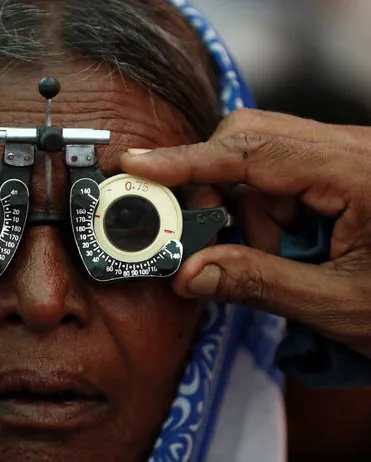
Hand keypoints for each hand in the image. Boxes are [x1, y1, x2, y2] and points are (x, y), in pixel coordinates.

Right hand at [121, 108, 370, 356]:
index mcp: (359, 172)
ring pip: (259, 161)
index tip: (138, 166)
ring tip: (283, 260)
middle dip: (218, 191)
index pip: (252, 151)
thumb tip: (187, 274)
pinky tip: (292, 248)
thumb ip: (256, 284)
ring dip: (250, 212)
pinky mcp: (341, 170)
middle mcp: (351, 149)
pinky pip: (280, 177)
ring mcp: (347, 156)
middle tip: (209, 240)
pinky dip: (269, 213)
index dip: (187, 160)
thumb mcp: (337, 304)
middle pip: (250, 141)